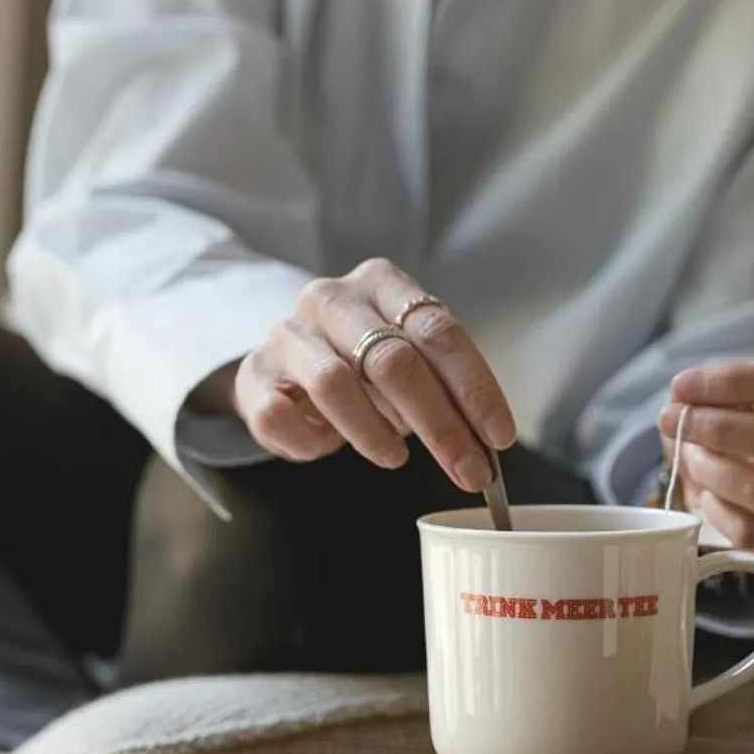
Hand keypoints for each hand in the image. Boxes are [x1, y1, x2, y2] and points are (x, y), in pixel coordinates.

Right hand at [232, 258, 517, 490]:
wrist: (281, 367)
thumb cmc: (360, 366)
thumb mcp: (407, 361)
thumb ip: (444, 387)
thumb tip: (488, 440)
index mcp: (381, 282)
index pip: (438, 331)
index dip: (474, 388)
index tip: (499, 437)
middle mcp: (331, 298)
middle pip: (394, 360)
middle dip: (440, 424)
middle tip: (469, 471)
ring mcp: (287, 334)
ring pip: (336, 384)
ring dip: (376, 433)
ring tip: (397, 458)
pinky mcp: (253, 376)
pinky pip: (281, 415)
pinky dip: (312, 441)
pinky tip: (327, 448)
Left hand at [657, 353, 753, 555]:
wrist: (730, 485)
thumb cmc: (724, 436)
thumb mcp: (707, 405)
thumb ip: (695, 396)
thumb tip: (681, 397)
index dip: (733, 382)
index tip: (682, 388)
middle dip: (722, 431)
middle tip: (676, 425)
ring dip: (714, 474)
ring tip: (692, 463)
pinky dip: (718, 513)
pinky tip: (709, 498)